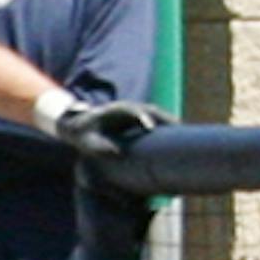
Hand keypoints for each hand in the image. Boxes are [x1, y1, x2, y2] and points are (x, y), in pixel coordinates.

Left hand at [56, 100, 174, 156]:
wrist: (77, 124)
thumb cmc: (82, 134)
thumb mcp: (87, 142)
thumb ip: (99, 146)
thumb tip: (116, 152)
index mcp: (112, 111)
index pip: (131, 111)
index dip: (142, 117)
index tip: (151, 128)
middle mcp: (124, 108)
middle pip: (147, 109)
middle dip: (162, 116)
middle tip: (177, 127)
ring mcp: (130, 110)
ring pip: (153, 111)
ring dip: (167, 119)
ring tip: (181, 130)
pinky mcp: (134, 117)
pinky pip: (152, 117)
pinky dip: (163, 122)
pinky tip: (174, 132)